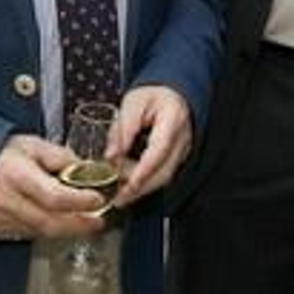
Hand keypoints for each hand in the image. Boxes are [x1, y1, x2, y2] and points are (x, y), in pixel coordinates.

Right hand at [0, 133, 107, 241]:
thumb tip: (84, 169)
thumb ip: (59, 156)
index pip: (54, 197)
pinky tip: (57, 223)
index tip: (97, 199)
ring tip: (84, 223)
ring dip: (65, 230)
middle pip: (49, 222)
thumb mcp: (31, 144)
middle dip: (79, 225)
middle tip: (98, 222)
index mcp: (16, 175)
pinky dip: (45, 230)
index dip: (79, 201)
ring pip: (39, 232)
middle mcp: (6, 200)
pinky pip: (26, 234)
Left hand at [108, 85, 192, 208]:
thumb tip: (110, 156)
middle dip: (140, 188)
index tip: (128, 184)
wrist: (173, 95)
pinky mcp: (177, 159)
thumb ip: (122, 128)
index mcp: (173, 119)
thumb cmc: (154, 96)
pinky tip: (129, 186)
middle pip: (164, 171)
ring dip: (141, 189)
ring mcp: (183, 151)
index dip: (144, 170)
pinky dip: (145, 183)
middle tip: (118, 198)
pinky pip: (162, 175)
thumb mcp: (132, 102)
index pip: (160, 150)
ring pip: (164, 178)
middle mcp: (183, 139)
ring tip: (119, 195)